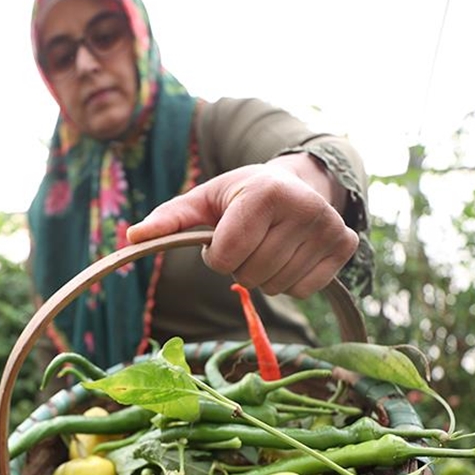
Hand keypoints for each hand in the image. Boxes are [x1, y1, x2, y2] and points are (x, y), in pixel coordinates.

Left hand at [125, 155, 357, 298]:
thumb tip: (131, 236)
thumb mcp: (205, 199)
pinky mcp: (344, 247)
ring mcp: (329, 228)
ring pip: (276, 287)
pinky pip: (303, 291)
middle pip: (251, 275)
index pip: (226, 256)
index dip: (216, 254)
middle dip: (240, 265)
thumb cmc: (242, 194)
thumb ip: (169, 218)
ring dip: (264, 274)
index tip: (223, 235)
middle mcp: (304, 208)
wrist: (299, 182)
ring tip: (270, 244)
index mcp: (266, 192)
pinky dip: (289, 281)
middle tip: (249, 239)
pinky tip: (291, 253)